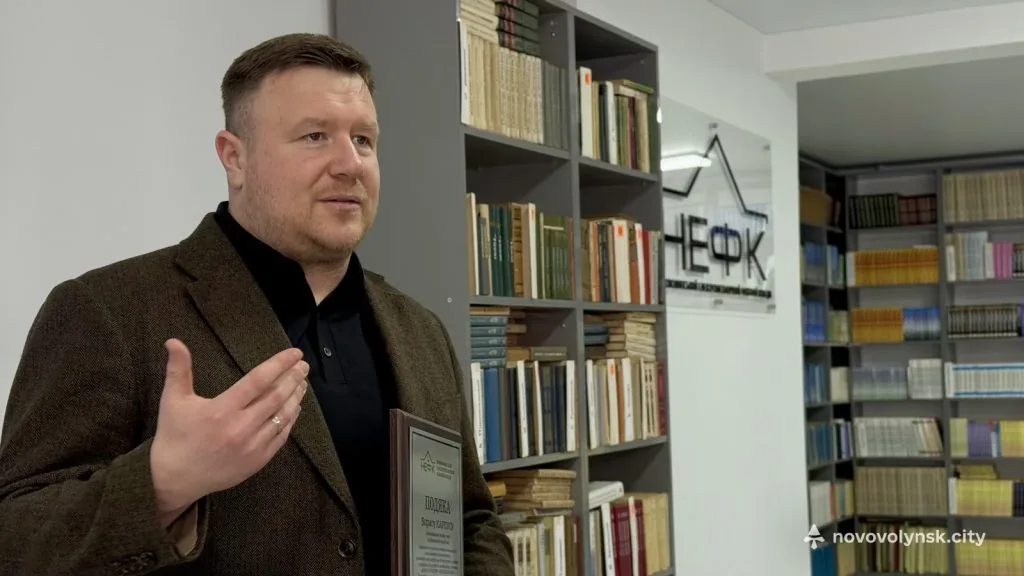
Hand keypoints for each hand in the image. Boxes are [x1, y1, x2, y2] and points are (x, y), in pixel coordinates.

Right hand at [149, 338, 308, 525]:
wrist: (174, 479)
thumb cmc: (174, 435)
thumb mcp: (173, 400)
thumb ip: (178, 369)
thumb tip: (173, 341)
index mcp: (221, 410)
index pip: (258, 380)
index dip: (279, 364)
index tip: (294, 353)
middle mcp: (240, 428)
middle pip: (276, 397)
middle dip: (293, 378)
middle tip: (303, 365)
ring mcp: (252, 446)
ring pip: (282, 416)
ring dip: (295, 397)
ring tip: (302, 382)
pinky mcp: (257, 461)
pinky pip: (281, 437)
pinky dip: (290, 420)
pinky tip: (294, 408)